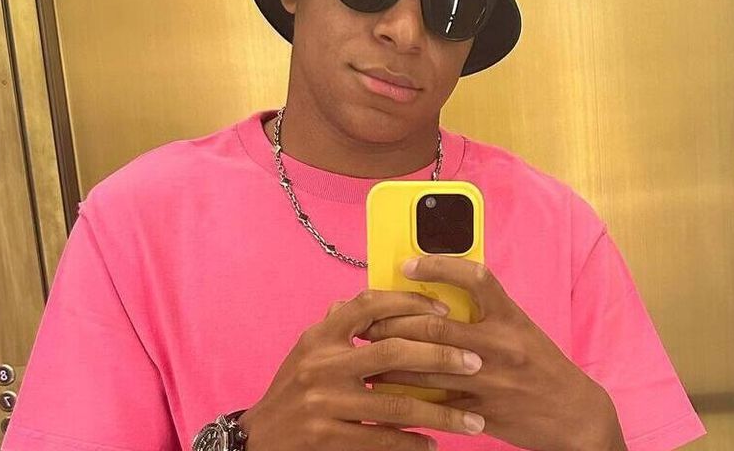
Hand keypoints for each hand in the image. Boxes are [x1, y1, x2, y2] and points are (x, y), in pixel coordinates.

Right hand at [239, 289, 487, 450]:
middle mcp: (321, 365)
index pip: (368, 305)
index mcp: (320, 336)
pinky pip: (380, 438)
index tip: (445, 313)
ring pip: (396, 404)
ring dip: (440, 412)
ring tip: (472, 419)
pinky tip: (433, 443)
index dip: (409, 303)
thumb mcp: (308, 349)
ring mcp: (323, 402)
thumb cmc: (292, 389)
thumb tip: (366, 298)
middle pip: (392, 352)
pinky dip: (411, 442)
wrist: (258, 438)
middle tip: (475, 363)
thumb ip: (338, 325)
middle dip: (440, 357)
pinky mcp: (326, 437)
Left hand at [362, 256, 627, 450]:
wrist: (575, 415)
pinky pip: (434, 405)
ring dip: (390, 360)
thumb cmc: (543, 367)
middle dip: (395, 323)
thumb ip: (485, 314)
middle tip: (369, 321)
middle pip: (435, 326)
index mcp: (511, 318)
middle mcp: (500, 347)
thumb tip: (436, 298)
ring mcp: (489, 382)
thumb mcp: (521, 330)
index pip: (475, 278)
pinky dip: (406, 397)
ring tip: (367, 353)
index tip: (408, 264)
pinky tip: (386, 391)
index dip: (439, 265)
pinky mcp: (480, 414)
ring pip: (426, 367)